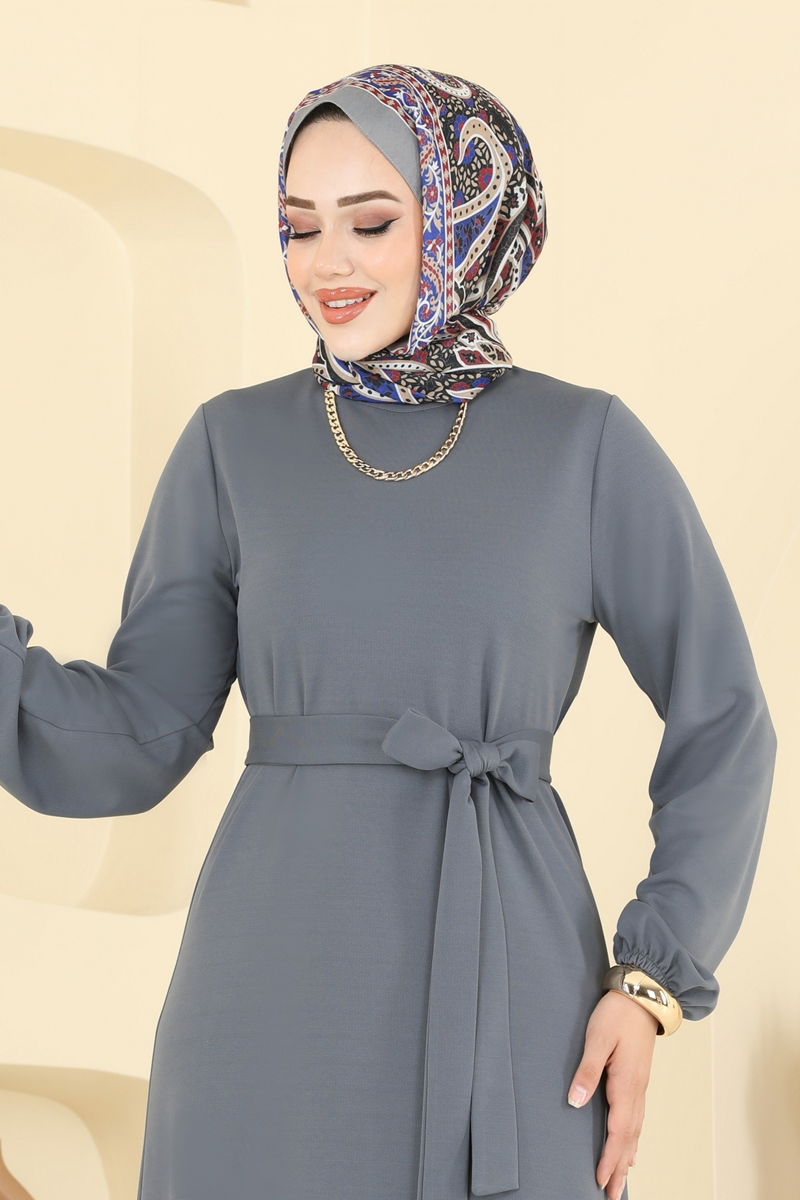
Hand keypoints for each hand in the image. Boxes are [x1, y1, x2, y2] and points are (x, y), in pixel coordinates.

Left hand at [566, 988, 659, 1199]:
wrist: (643, 993)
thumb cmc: (618, 1013)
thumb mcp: (597, 1038)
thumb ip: (587, 1071)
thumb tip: (575, 1102)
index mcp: (626, 1084)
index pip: (618, 1131)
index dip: (608, 1157)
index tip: (600, 1181)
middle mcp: (637, 1090)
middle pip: (629, 1138)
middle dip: (619, 1167)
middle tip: (612, 1194)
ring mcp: (640, 1085)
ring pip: (635, 1130)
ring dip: (627, 1157)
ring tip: (621, 1180)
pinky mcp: (638, 1078)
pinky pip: (638, 1117)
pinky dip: (634, 1138)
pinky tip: (632, 1147)